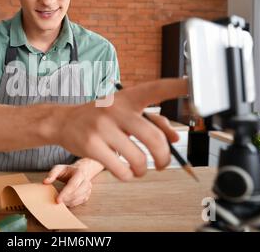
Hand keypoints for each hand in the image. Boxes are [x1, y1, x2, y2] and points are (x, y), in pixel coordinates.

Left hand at [43, 164, 92, 207]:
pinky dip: (72, 203)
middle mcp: (86, 181)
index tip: (58, 200)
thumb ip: (52, 174)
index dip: (65, 193)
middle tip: (56, 202)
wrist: (81, 171)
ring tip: (60, 201)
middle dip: (66, 199)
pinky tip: (65, 202)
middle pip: (76, 193)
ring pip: (79, 199)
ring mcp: (88, 189)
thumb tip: (45, 182)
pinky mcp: (87, 195)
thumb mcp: (59, 168)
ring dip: (69, 202)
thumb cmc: (68, 170)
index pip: (73, 185)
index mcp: (79, 173)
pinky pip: (79, 202)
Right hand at [54, 78, 187, 181]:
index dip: (178, 87)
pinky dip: (127, 175)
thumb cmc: (100, 116)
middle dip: (164, 157)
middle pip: (153, 138)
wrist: (64, 121)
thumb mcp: (124, 112)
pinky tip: (124, 171)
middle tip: (163, 163)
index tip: (196, 84)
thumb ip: (152, 122)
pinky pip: (120, 169)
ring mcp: (102, 126)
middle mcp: (116, 108)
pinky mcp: (90, 145)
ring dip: (144, 170)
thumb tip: (175, 138)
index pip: (156, 88)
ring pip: (138, 158)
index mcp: (128, 97)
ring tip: (139, 169)